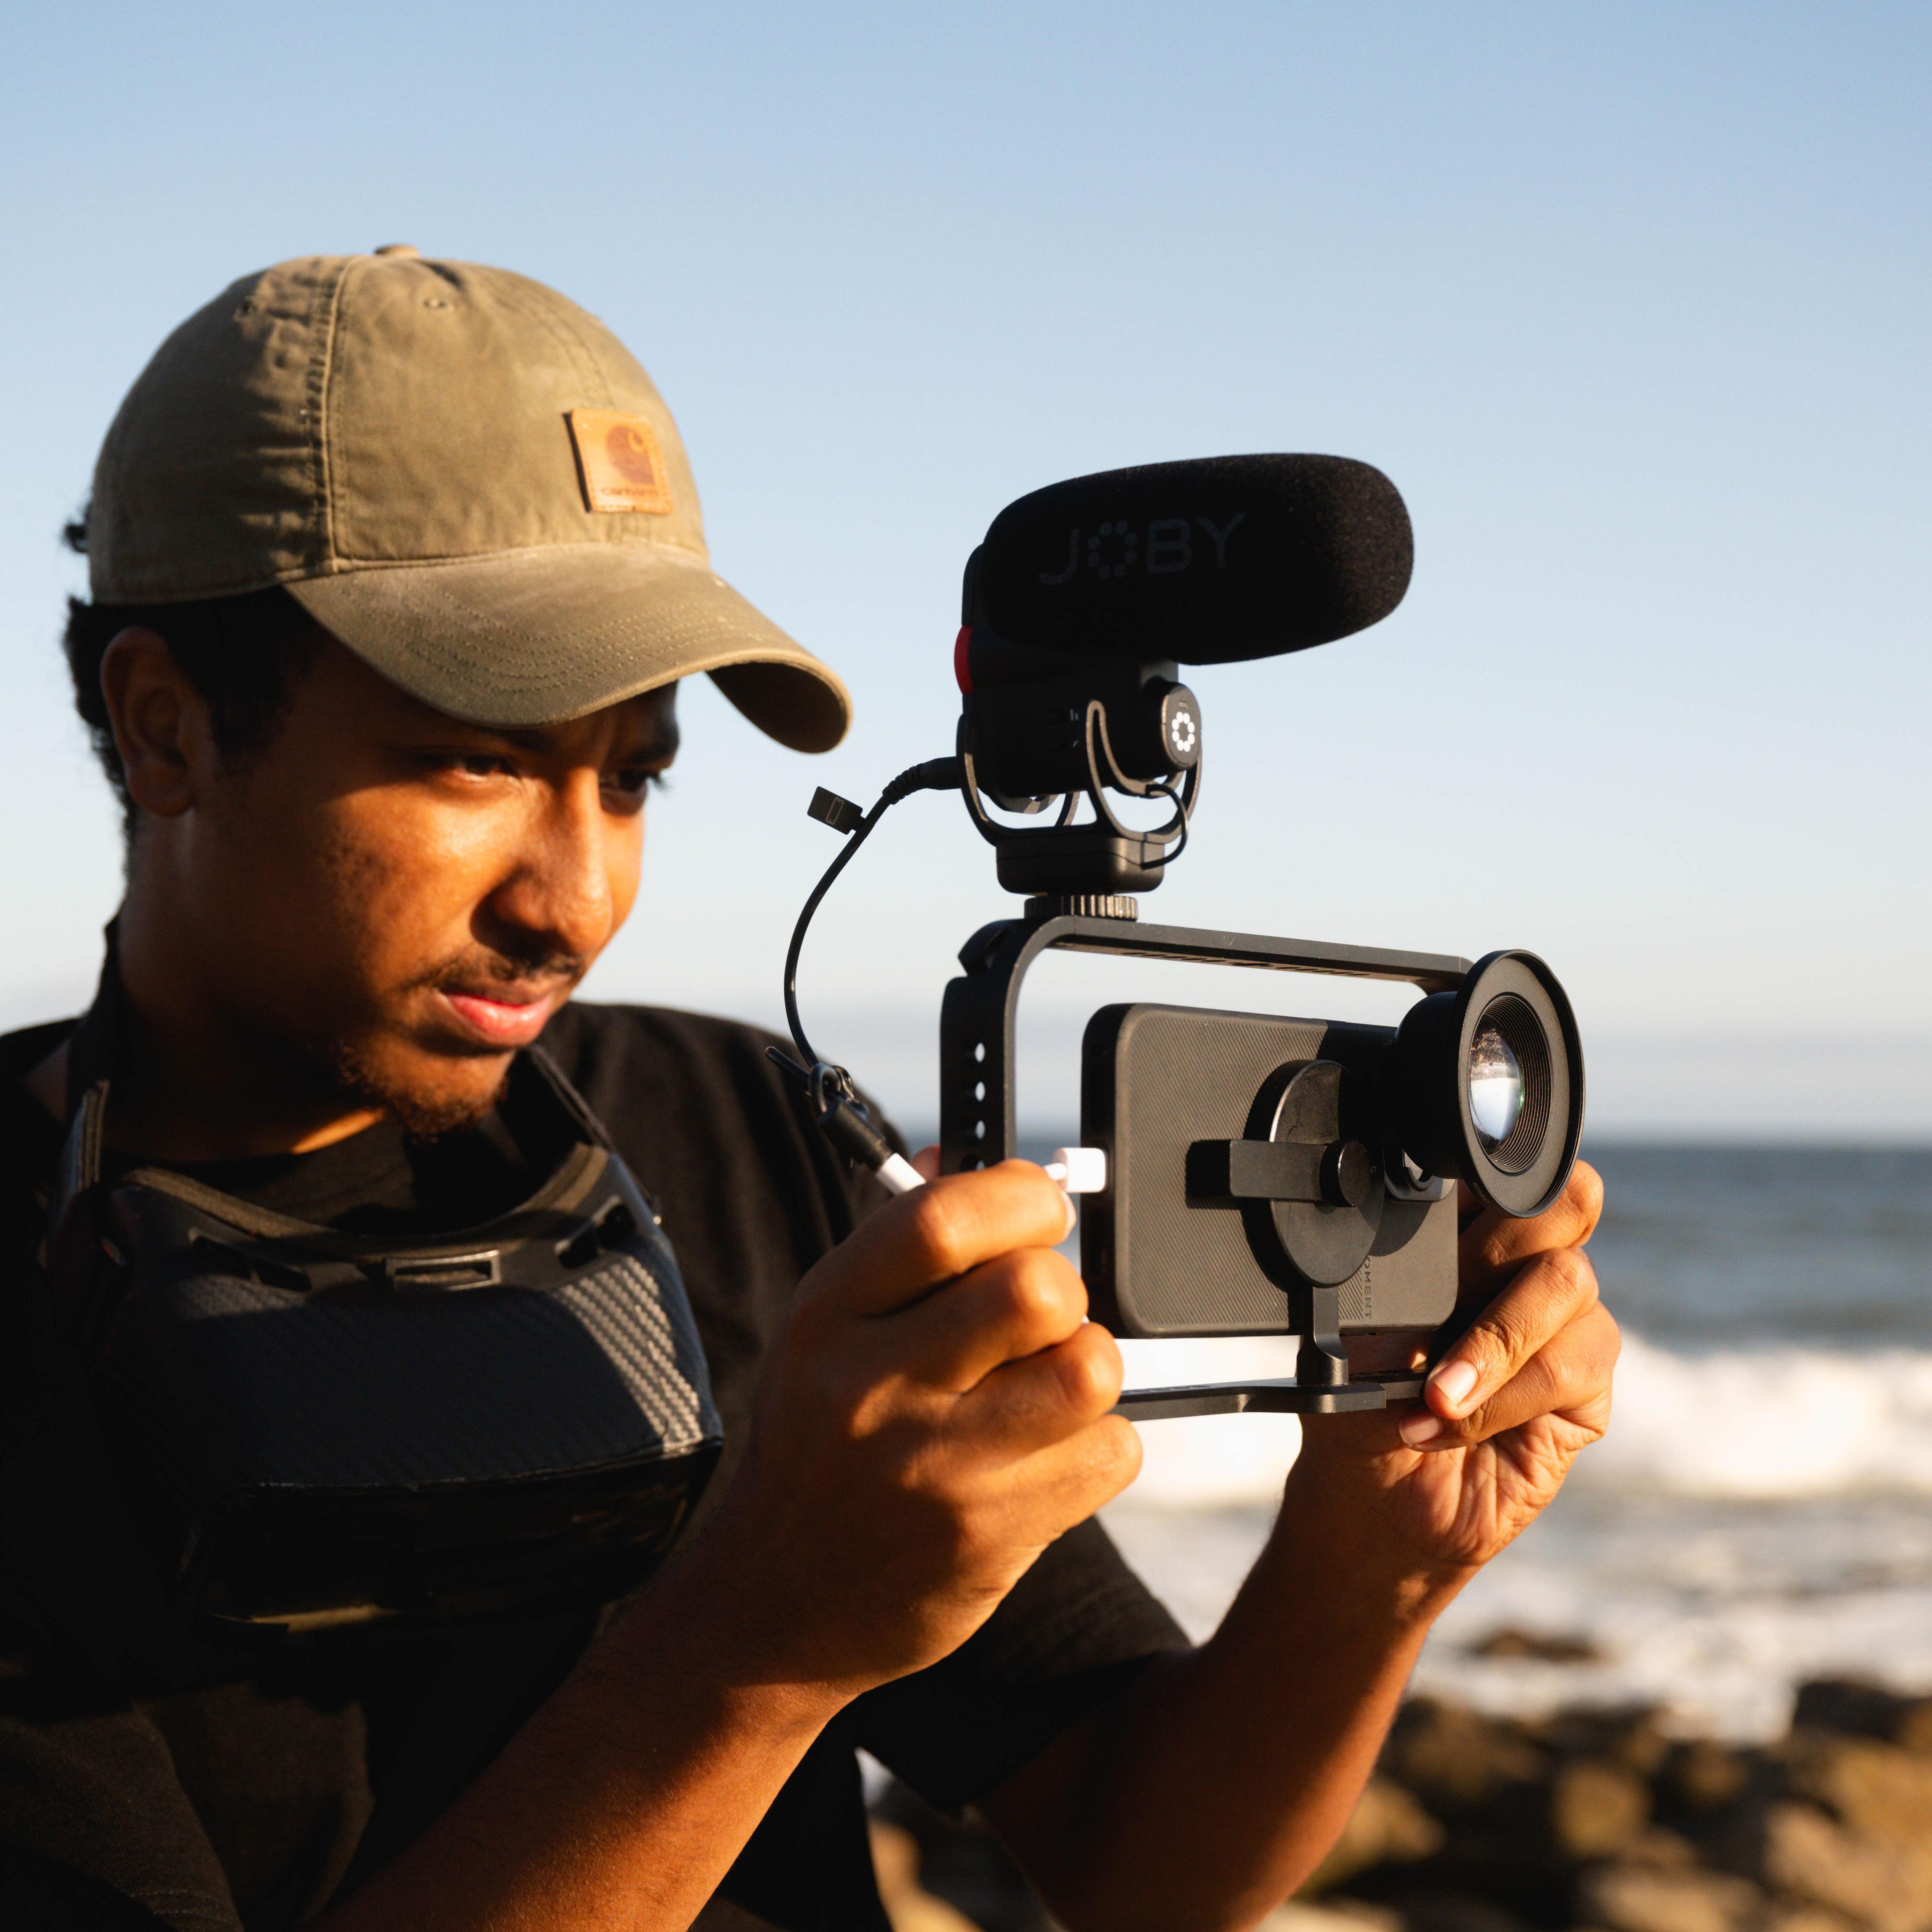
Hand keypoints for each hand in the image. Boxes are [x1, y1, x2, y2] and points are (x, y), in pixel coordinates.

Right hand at [666, 1158, 1139, 1698]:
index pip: (939, 1218)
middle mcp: (872, 1387)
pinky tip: (1047, 1457)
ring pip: (1087, 1370)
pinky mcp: (987, 1536)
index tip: (1039, 1210)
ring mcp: (932, 1468)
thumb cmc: (822, 1450)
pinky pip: (1109, 1454)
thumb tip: (959, 1155)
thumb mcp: (827, 1336)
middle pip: (1034, 1289)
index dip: (1019, 1198)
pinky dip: (1099, 1448)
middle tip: (1042, 1318)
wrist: (776, 1608)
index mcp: (828, 1316)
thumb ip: (896, 1247)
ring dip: (1089, 1367)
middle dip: (1064, 1290)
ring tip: (1049, 1386)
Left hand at [1285, 1161, 1615, 1577]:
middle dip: (1495, 1251)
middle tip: (1441, 1304)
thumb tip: (1400, 1248)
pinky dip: (1503, 1397)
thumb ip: (1388, 1278)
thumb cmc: (1357, 1405)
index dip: (1494, 1176)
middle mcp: (1527, 1263)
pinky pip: (1571, 1365)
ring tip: (1433, 1393)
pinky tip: (1450, 1421)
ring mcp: (1564, 1322)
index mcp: (1469, 1230)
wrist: (1372, 1499)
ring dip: (1492, 1342)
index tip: (1455, 1209)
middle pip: (1565, 1203)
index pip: (1508, 1169)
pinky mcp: (1585, 1389)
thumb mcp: (1351, 1331)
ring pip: (1568, 1283)